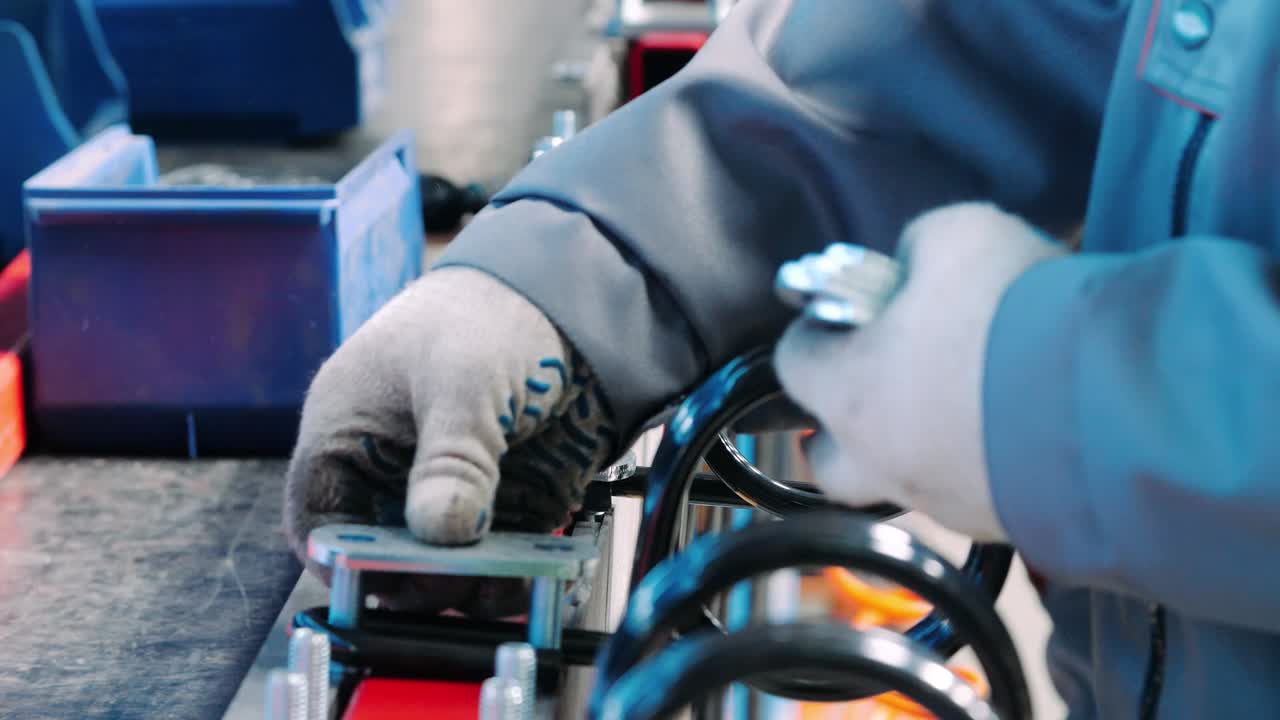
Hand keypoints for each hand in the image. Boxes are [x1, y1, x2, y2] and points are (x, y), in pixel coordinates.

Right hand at [284, 268, 617, 615]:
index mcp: (350, 432)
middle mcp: (394, 473)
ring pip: (444, 568)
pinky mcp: (506, 505)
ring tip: (503, 579)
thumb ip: (451, 458)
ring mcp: (451, 492)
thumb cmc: (488, 315)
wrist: (570, 296)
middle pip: (382, 556)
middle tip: (452, 583)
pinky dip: (515, 575)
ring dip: (470, 586)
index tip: (376, 583)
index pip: (318, 517)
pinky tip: (536, 573)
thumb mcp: (462, 380)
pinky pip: (500, 560)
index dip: (338, 558)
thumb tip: (440, 532)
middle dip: (414, 580)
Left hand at [774, 203, 1066, 540]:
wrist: (1121, 399)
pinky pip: (972, 495)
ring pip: (904, 480)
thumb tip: (912, 267)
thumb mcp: (958, 235)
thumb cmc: (1017, 312)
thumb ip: (917, 248)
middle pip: (830, 457)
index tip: (843, 313)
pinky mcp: (1004, 526)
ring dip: (919, 442)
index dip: (815, 331)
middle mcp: (881, 462)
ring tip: (966, 399)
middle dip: (845, 421)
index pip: (792, 362)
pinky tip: (1018, 427)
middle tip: (884, 380)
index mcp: (849, 392)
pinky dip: (982, 463)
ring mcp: (942, 503)